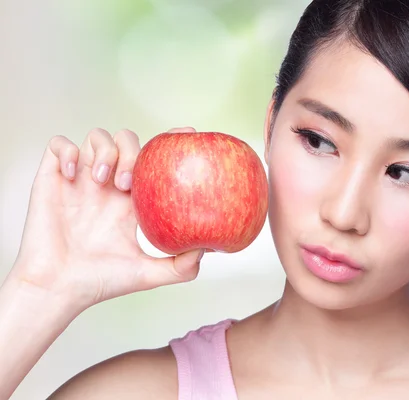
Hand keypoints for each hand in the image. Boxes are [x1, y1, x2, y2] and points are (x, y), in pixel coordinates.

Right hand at [9, 127, 203, 311]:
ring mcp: (80, 180)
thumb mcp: (149, 274)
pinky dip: (68, 152)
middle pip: (127, 141)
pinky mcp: (52, 179)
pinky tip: (72, 176)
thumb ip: (181, 266)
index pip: (153, 159)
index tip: (189, 134)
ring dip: (104, 152)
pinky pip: (59, 145)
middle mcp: (108, 185)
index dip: (169, 142)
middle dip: (131, 153)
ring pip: (97, 137)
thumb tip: (209, 251)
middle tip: (127, 184)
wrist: (59, 289)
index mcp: (131, 201)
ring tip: (103, 181)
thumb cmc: (100, 282)